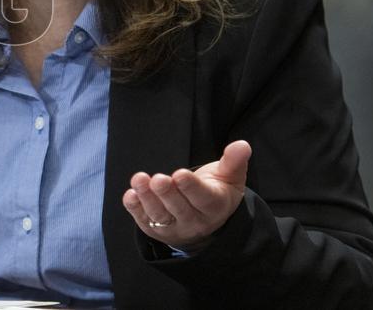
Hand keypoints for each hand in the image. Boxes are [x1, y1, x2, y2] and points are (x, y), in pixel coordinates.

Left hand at [122, 140, 250, 250]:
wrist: (204, 220)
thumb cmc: (216, 191)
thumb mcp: (229, 178)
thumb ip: (233, 162)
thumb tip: (242, 144)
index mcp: (214, 206)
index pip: (203, 198)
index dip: (191, 187)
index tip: (179, 174)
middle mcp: (194, 221)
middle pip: (179, 208)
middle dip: (167, 194)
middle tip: (158, 179)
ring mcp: (174, 227)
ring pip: (159, 215)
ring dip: (147, 198)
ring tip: (138, 180)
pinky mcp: (155, 229)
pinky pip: (144, 220)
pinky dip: (135, 208)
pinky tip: (130, 195)